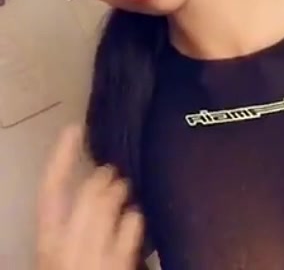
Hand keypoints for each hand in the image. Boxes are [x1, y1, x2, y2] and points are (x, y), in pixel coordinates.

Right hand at [36, 125, 143, 269]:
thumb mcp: (55, 259)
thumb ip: (61, 233)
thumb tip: (67, 207)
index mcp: (46, 245)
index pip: (50, 191)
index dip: (61, 157)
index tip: (73, 129)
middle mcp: (67, 249)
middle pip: (88, 195)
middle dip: (103, 178)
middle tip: (112, 172)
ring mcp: (94, 260)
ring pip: (112, 208)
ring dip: (121, 194)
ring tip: (125, 190)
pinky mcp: (119, 269)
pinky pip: (131, 234)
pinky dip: (135, 220)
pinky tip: (137, 217)